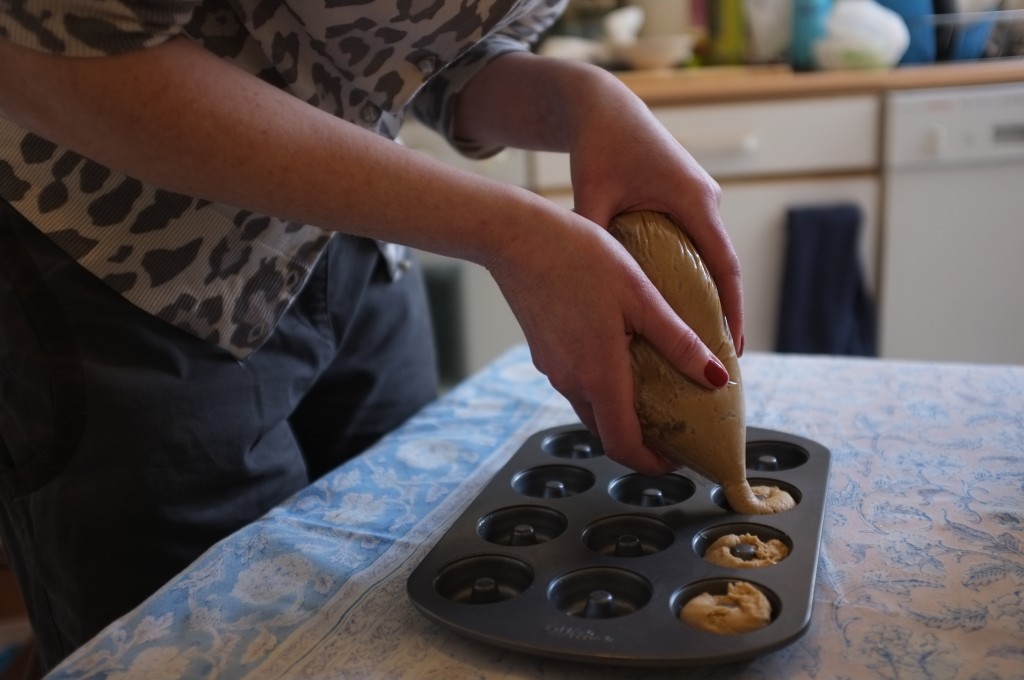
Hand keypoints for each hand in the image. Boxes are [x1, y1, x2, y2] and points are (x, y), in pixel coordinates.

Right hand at [486, 201, 725, 474]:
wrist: (516, 237)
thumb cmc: (580, 258)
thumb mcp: (642, 296)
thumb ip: (679, 342)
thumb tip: (716, 378)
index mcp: (598, 375)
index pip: (623, 445)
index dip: (651, 463)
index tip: (676, 459)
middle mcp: (570, 381)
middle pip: (606, 431)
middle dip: (640, 440)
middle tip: (672, 426)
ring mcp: (552, 368)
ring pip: (590, 407)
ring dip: (620, 412)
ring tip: (653, 391)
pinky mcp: (543, 352)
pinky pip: (575, 384)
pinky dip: (601, 388)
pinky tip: (619, 357)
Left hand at [566, 74, 744, 355]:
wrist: (601, 107)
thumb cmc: (598, 147)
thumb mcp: (593, 195)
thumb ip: (592, 236)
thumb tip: (587, 287)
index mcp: (693, 200)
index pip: (724, 266)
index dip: (732, 310)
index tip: (735, 348)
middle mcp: (705, 199)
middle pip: (724, 266)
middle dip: (726, 312)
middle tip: (723, 359)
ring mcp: (698, 197)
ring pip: (712, 255)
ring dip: (712, 294)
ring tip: (705, 341)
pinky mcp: (686, 197)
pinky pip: (698, 243)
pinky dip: (695, 274)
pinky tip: (682, 303)